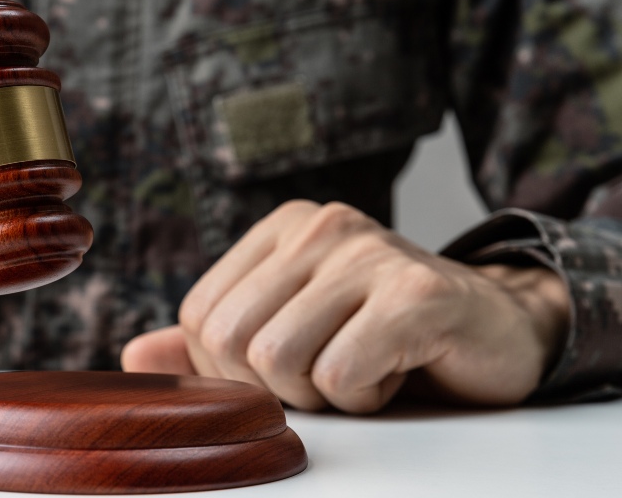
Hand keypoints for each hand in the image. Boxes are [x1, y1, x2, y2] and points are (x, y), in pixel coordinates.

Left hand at [122, 201, 569, 412]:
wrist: (491, 330)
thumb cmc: (381, 335)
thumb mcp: (289, 332)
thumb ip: (211, 344)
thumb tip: (133, 355)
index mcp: (282, 229)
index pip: (200, 318)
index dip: (232, 368)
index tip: (291, 363)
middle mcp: (320, 226)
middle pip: (230, 342)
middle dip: (275, 386)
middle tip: (330, 371)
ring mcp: (370, 252)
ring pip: (278, 361)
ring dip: (322, 394)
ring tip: (365, 365)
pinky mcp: (416, 294)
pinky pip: (341, 375)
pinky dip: (364, 397)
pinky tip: (396, 369)